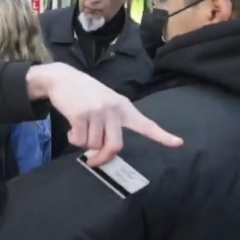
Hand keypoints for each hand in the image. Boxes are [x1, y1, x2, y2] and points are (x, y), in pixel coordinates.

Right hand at [26, 63, 182, 165]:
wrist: (61, 78)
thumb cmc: (83, 93)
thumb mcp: (104, 101)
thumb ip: (110, 122)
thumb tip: (105, 150)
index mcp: (123, 107)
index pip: (146, 124)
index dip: (162, 136)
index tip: (178, 143)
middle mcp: (114, 109)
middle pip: (115, 146)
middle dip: (103, 158)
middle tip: (94, 162)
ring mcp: (98, 112)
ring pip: (94, 145)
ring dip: (84, 143)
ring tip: (79, 129)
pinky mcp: (81, 115)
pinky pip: (80, 140)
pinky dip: (73, 139)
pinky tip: (71, 128)